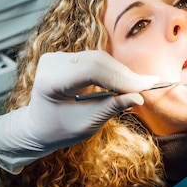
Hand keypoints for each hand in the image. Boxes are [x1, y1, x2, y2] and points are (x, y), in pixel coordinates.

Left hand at [0, 51, 158, 172]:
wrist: (37, 126)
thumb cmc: (58, 129)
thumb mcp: (86, 124)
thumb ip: (111, 107)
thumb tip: (139, 98)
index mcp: (50, 81)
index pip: (92, 70)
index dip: (121, 77)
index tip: (144, 87)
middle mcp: (52, 63)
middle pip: (98, 61)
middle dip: (125, 74)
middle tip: (149, 84)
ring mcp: (58, 57)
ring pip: (100, 58)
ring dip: (121, 72)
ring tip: (140, 84)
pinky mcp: (66, 57)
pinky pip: (96, 60)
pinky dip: (112, 71)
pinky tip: (126, 80)